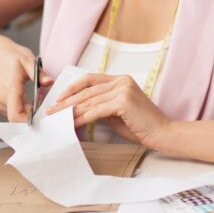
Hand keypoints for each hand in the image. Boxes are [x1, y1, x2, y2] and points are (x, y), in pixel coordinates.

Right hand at [0, 39, 52, 121]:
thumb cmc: (10, 56)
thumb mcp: (27, 59)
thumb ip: (38, 73)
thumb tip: (49, 82)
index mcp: (10, 88)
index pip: (16, 115)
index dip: (30, 119)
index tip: (42, 113)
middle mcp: (2, 99)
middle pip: (19, 119)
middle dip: (34, 116)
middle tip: (45, 105)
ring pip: (17, 118)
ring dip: (29, 113)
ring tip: (37, 100)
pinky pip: (14, 114)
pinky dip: (24, 110)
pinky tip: (29, 100)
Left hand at [46, 73, 168, 147]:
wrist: (162, 133)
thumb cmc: (141, 125)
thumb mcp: (117, 112)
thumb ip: (101, 106)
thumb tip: (79, 110)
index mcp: (121, 80)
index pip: (90, 79)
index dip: (72, 88)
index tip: (58, 99)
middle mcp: (121, 81)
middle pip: (87, 90)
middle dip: (66, 102)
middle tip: (51, 110)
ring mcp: (123, 90)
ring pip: (89, 101)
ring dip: (70, 111)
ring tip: (57, 118)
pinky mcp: (123, 102)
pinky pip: (95, 111)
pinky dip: (81, 118)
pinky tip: (72, 124)